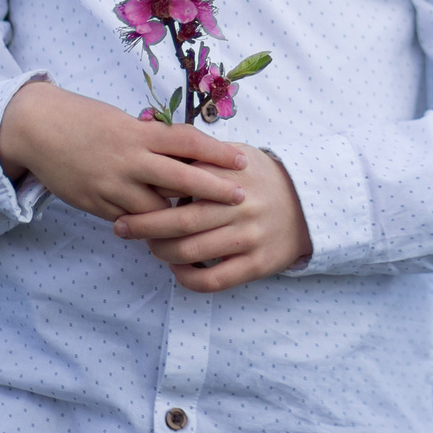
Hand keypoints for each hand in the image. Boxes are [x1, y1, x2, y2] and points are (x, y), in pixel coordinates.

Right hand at [0, 80, 246, 222]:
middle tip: (240, 199)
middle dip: (213, 190)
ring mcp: (112, 185)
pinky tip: (164, 235)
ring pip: (156, 209)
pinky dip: (147, 226)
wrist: (36, 128)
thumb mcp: (123, 122)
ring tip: (208, 226)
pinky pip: (129, 220)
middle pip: (181, 178)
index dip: (218, 152)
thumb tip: (186, 151)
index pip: (188, 142)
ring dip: (179, 218)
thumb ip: (151, 138)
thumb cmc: (84, 119)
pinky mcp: (96, 204)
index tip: (243, 160)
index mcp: (139, 133)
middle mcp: (129, 159)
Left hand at [111, 146, 311, 292]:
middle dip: (142, 226)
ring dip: (161, 252)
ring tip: (150, 246)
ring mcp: (249, 237)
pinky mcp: (256, 265)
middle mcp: (240, 206)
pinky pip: (212, 280)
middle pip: (179, 221)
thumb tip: (157, 152)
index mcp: (231, 175)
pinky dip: (186, 278)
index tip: (129, 192)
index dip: (150, 189)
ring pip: (190, 252)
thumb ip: (202, 156)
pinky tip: (176, 270)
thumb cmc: (264, 178)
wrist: (311, 205)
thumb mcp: (238, 156)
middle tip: (121, 227)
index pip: (180, 181)